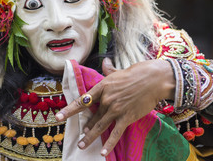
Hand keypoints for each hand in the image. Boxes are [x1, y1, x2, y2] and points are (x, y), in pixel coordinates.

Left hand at [56, 58, 174, 155]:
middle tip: (78, 137)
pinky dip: (109, 144)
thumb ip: (109, 69)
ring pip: (100, 126)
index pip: (82, 100)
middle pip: (92, 116)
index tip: (59, 117)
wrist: (153, 79)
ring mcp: (116, 109)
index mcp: (102, 87)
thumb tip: (105, 61)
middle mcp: (106, 99)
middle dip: (85, 128)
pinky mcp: (126, 117)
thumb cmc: (136, 73)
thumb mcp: (118, 71)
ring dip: (90, 137)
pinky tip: (102, 152)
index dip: (69, 110)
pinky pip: (115, 133)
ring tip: (82, 145)